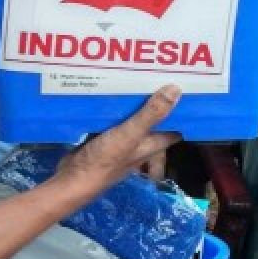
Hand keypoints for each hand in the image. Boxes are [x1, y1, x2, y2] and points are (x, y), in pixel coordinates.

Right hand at [55, 86, 181, 190]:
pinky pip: (111, 121)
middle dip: (155, 106)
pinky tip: (107, 95)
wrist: (73, 177)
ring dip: (132, 106)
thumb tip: (176, 90)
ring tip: (132, 81)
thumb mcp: (130, 134)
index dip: (180, 116)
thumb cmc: (105, 159)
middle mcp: (137, 144)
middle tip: (155, 80)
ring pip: (131, 122)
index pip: (172, 131)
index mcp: (150, 145)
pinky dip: (112, 110)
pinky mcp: (102, 139)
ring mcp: (119, 143)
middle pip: (152, 124)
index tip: (184, 93)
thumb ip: (151, 114)